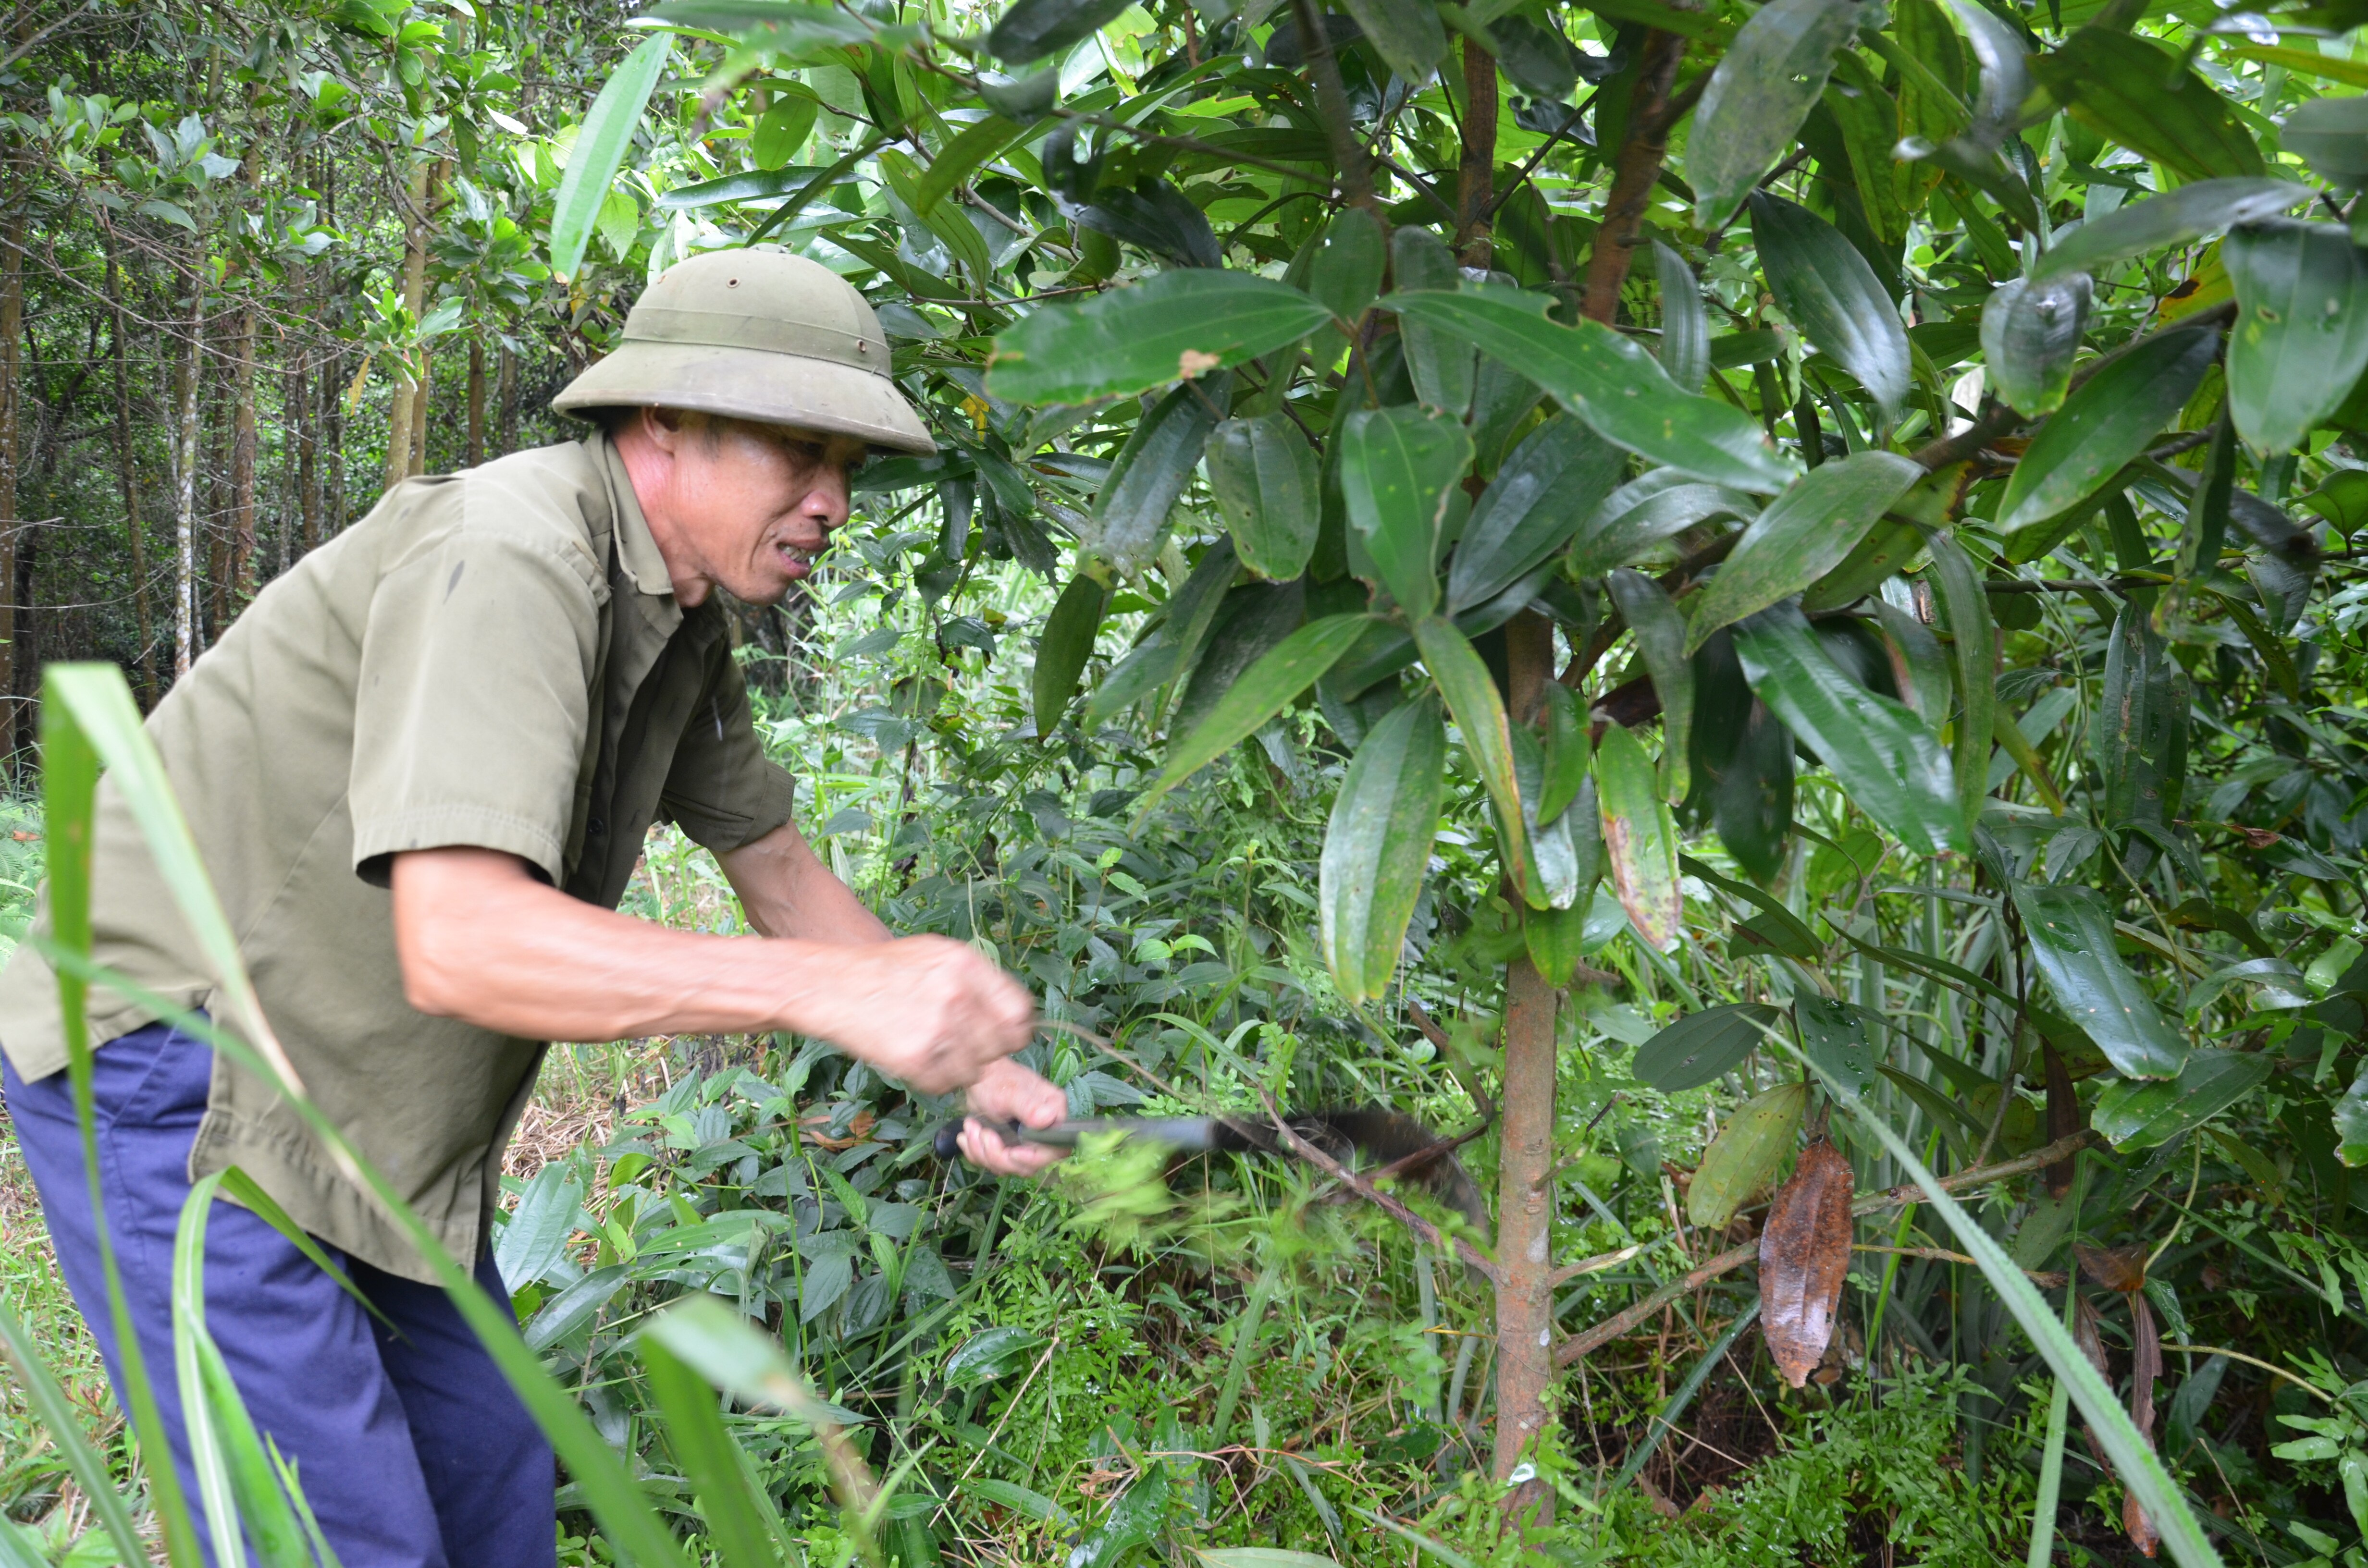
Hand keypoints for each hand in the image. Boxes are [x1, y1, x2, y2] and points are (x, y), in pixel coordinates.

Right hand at [801, 934, 1034, 1094]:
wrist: (830, 986)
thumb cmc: (885, 971)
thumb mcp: (936, 955)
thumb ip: (978, 981)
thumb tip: (1017, 1016)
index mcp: (966, 964)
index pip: (1020, 1012)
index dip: (1013, 1031)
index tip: (1000, 1037)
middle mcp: (958, 994)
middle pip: (1002, 1046)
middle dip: (984, 1052)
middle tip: (957, 1046)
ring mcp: (937, 1027)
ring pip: (975, 1071)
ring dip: (957, 1069)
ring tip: (929, 1048)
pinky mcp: (915, 1057)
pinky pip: (945, 1084)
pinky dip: (933, 1080)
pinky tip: (912, 1058)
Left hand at [957, 1057, 1066, 1176]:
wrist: (979, 1077)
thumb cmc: (997, 1079)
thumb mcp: (1011, 1092)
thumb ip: (1029, 1106)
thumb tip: (1047, 1119)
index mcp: (1054, 1115)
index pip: (1055, 1149)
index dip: (1034, 1158)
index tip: (1011, 1153)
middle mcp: (1044, 1132)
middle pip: (1028, 1165)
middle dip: (998, 1155)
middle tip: (982, 1133)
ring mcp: (1026, 1141)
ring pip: (1008, 1166)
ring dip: (983, 1152)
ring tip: (971, 1126)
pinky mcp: (1009, 1147)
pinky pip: (994, 1163)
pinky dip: (977, 1152)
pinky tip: (968, 1134)